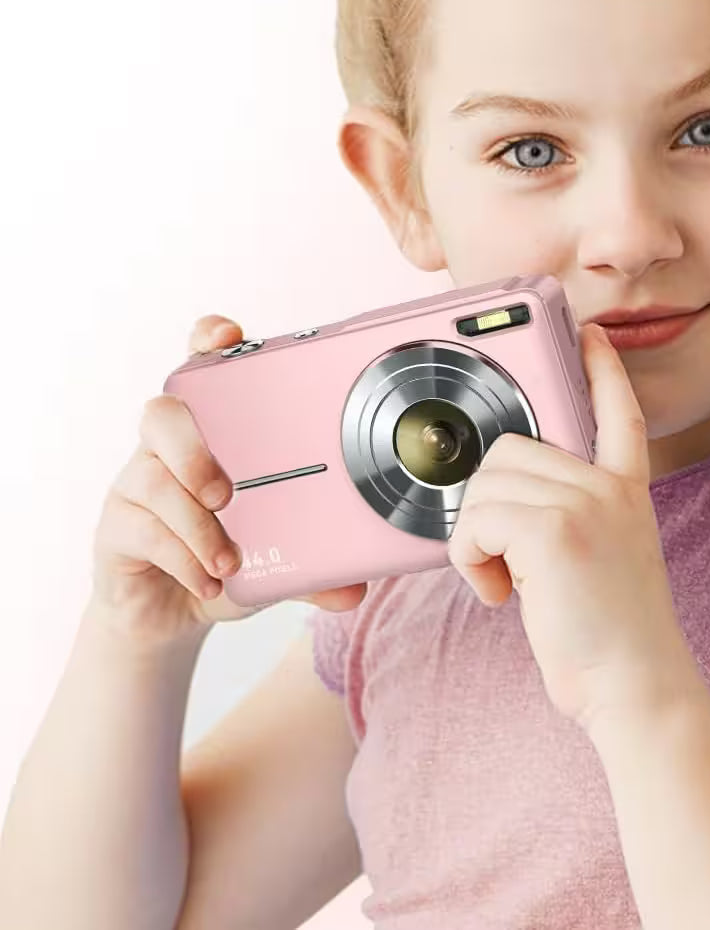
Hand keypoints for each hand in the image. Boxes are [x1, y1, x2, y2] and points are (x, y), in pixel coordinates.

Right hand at [89, 315, 366, 648]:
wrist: (171, 614)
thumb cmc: (226, 559)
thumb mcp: (278, 560)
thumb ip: (315, 567)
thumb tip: (355, 587)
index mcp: (211, 433)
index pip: (201, 367)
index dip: (207, 341)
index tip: (228, 335)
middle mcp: (168, 447)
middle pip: (162, 413)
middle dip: (193, 447)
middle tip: (226, 493)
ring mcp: (136, 483)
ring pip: (151, 477)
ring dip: (194, 523)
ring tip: (227, 559)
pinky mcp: (115, 527)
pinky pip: (141, 529)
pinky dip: (181, 558)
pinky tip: (207, 582)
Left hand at [447, 322, 699, 735]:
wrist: (638, 688)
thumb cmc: (611, 638)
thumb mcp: (608, 555)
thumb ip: (576, 512)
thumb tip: (512, 500)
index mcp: (626, 490)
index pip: (619, 411)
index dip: (603, 369)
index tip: (589, 334)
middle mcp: (610, 488)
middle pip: (513, 446)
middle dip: (488, 499)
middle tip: (502, 556)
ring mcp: (585, 504)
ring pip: (487, 483)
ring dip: (474, 537)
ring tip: (502, 581)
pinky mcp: (554, 532)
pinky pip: (478, 519)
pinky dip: (470, 559)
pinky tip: (498, 594)